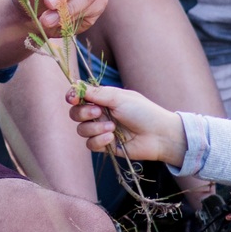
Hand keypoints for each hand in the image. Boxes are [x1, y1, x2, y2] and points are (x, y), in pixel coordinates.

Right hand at [67, 84, 186, 163]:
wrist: (158, 135)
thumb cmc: (143, 112)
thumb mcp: (119, 98)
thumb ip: (96, 93)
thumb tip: (75, 85)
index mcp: (103, 99)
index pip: (80, 96)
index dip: (73, 97)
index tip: (72, 99)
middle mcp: (100, 114)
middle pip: (75, 113)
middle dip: (83, 113)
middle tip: (98, 112)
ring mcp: (101, 130)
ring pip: (81, 130)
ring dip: (95, 128)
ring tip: (112, 128)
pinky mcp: (105, 145)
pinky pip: (90, 144)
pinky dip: (99, 141)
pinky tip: (112, 138)